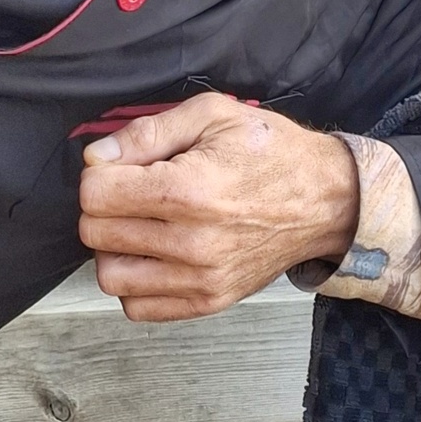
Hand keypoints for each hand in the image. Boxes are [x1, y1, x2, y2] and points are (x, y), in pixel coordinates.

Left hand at [78, 93, 358, 322]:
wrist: (326, 199)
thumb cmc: (272, 152)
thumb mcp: (213, 115)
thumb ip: (148, 131)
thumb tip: (98, 157)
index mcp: (188, 190)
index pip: (95, 195)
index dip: (100, 173)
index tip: (121, 166)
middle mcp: (193, 241)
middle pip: (96, 234)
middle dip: (103, 207)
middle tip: (132, 191)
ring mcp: (201, 278)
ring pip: (109, 276)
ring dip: (114, 248)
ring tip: (141, 225)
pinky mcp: (209, 300)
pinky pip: (138, 307)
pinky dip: (135, 281)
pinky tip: (155, 253)